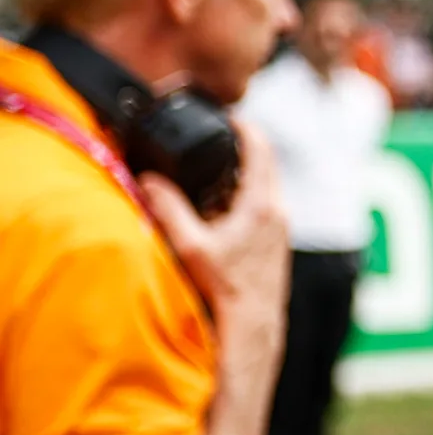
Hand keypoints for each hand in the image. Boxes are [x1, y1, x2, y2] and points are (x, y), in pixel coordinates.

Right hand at [139, 117, 287, 326]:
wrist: (253, 318)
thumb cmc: (226, 285)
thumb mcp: (191, 245)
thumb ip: (169, 209)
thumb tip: (148, 179)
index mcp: (261, 205)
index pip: (261, 150)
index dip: (245, 128)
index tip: (228, 116)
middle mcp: (278, 211)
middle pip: (265, 165)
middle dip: (241, 149)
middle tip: (217, 137)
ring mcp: (281, 226)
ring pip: (265, 186)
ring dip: (242, 174)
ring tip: (214, 169)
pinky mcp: (277, 239)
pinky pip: (264, 205)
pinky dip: (245, 195)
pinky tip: (221, 205)